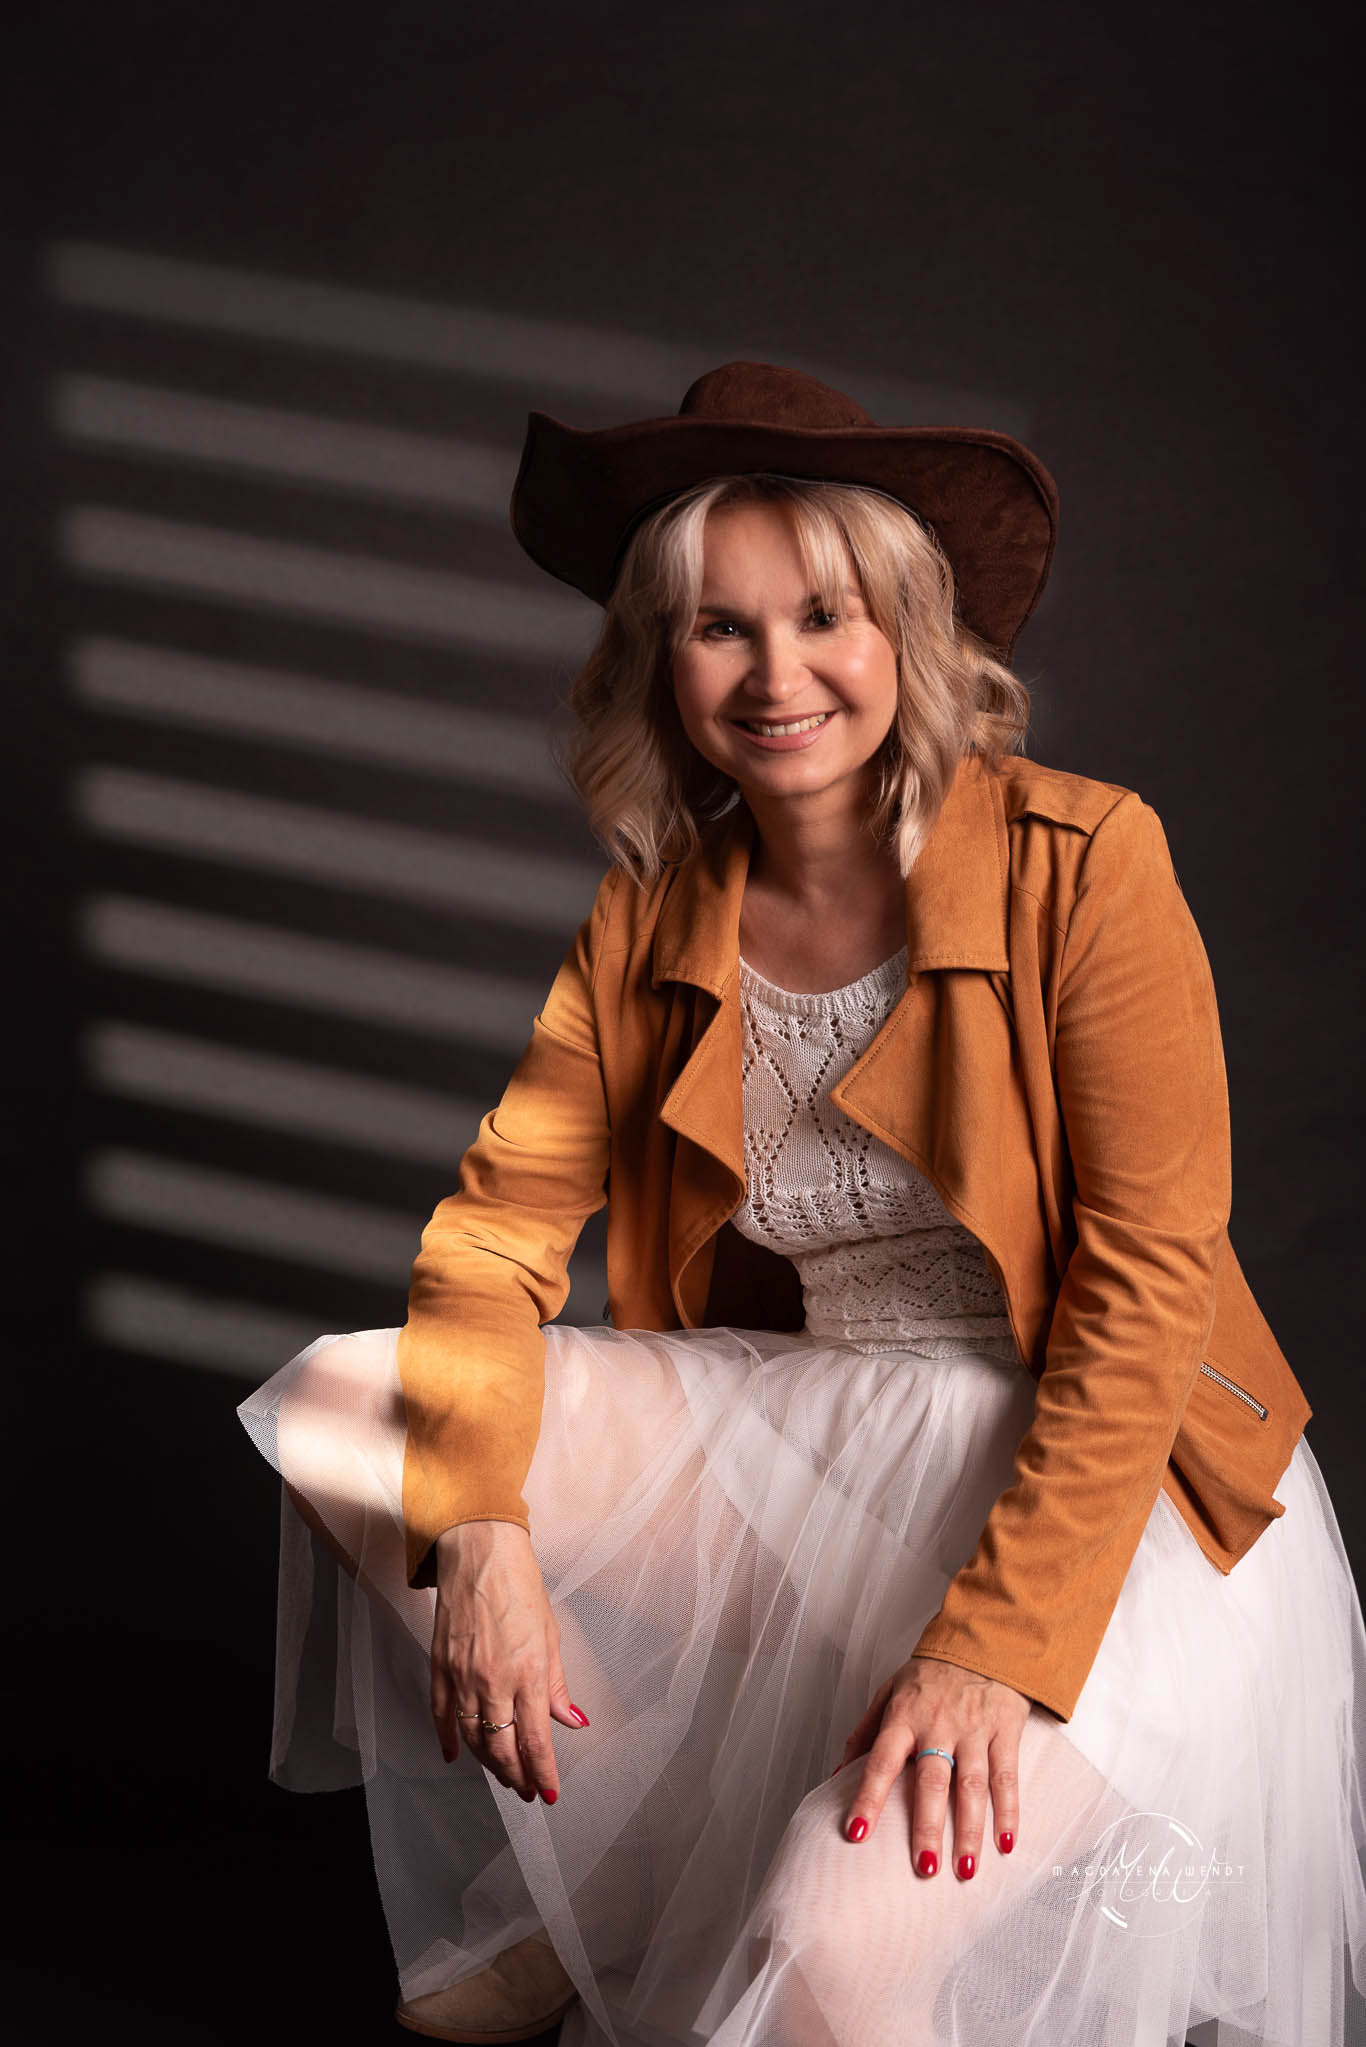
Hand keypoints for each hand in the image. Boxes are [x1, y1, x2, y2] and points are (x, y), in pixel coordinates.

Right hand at [429, 1520, 588, 1803]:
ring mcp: (462, 1675)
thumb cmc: (521, 1585)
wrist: (479, 1552)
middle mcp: (494, 1680)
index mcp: (529, 1672)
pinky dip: (448, 1739)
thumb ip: (557, 1684)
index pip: (536, 1740)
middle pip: (502, 1748)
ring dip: (488, 1764)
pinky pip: (441, 1715)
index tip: (550, 1794)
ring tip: (503, 1776)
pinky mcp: (439, 1666)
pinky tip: (455, 1756)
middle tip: (527, 1791)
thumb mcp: (551, 1633)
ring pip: (473, 1737)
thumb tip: (572, 1720)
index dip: (543, 1774)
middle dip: (517, 1777)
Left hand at [836, 1655, 1029, 1877]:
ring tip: (964, 1871)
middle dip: (927, 1828)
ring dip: (969, 1831)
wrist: (984, 1639)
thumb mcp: (889, 1691)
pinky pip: (1006, 1777)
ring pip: (971, 1786)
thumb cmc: (930, 1673)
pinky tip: (1005, 1843)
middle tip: (924, 1869)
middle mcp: (938, 1725)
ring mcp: (973, 1729)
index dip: (867, 1798)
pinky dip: (1009, 1812)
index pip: (880, 1761)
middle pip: (931, 1782)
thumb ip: (864, 1732)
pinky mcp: (1005, 1730)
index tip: (856, 1834)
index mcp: (904, 1716)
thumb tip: (836, 1775)